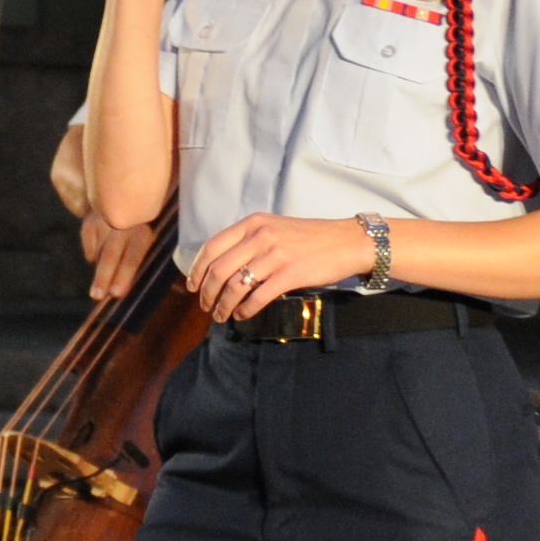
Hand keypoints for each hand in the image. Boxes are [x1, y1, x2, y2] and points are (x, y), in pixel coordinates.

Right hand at [82, 209, 157, 302]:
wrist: (127, 199)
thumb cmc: (139, 229)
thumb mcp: (144, 241)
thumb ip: (136, 260)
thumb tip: (121, 289)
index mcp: (142, 231)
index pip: (132, 255)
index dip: (124, 274)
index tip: (116, 293)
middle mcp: (122, 224)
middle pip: (110, 254)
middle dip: (104, 277)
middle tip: (98, 296)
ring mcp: (103, 221)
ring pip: (98, 252)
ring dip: (99, 272)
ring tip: (97, 292)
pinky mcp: (90, 222)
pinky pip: (89, 247)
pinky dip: (93, 256)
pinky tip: (99, 259)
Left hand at [183, 213, 371, 323]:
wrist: (347, 241)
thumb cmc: (311, 238)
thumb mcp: (275, 228)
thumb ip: (250, 241)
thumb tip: (224, 265)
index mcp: (253, 223)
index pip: (212, 247)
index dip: (197, 270)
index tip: (192, 286)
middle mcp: (260, 236)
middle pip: (219, 269)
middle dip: (207, 293)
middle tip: (205, 307)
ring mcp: (275, 255)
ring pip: (235, 285)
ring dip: (223, 305)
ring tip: (221, 316)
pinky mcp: (290, 274)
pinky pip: (258, 297)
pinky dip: (245, 310)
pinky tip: (243, 316)